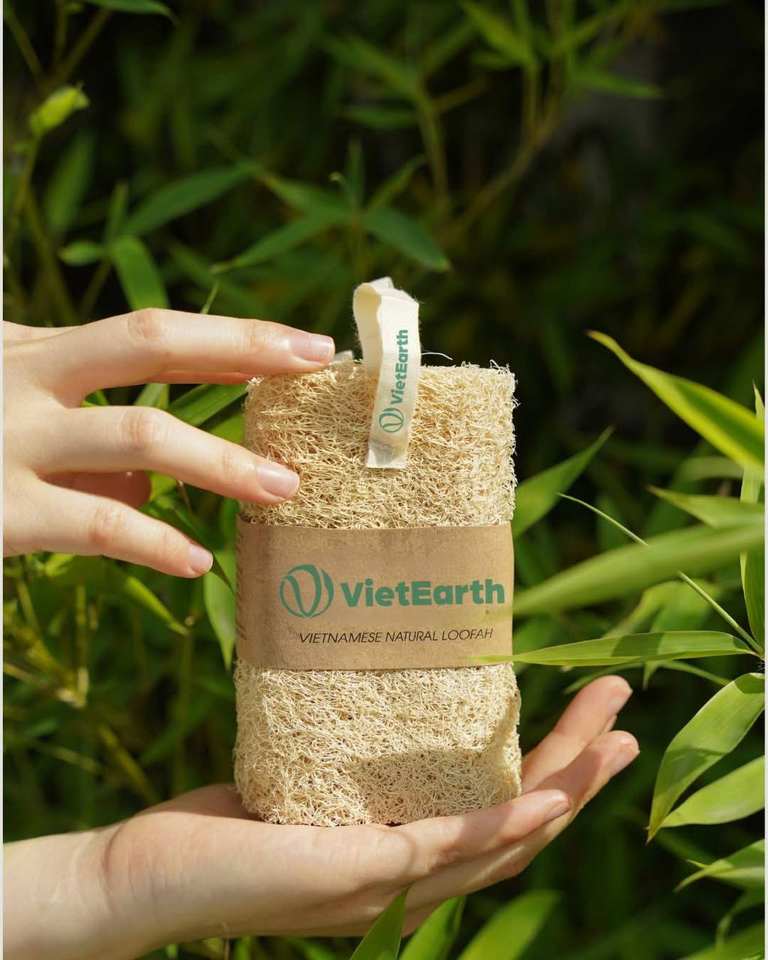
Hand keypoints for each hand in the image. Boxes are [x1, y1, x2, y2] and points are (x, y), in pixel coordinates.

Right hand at [3, 311, 333, 575]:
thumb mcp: (6, 410)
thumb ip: (75, 429)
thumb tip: (146, 484)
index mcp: (36, 359)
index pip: (149, 338)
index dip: (232, 339)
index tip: (306, 346)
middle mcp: (25, 383)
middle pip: (148, 343)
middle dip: (241, 348)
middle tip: (318, 362)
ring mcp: (11, 442)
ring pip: (139, 435)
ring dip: (222, 461)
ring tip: (283, 488)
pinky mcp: (1, 511)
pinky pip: (95, 524)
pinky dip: (154, 543)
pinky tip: (197, 562)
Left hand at [4, 677, 637, 959]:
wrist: (139, 883)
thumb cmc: (214, 832)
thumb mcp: (299, 783)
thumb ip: (338, 760)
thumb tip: (360, 693)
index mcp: (398, 861)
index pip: (495, 821)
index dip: (553, 779)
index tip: (589, 728)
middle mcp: (406, 884)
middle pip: (518, 831)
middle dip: (580, 776)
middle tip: (623, 718)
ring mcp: (385, 885)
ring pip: (500, 839)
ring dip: (562, 791)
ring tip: (608, 740)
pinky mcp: (354, 871)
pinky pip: (443, 847)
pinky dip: (501, 824)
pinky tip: (541, 796)